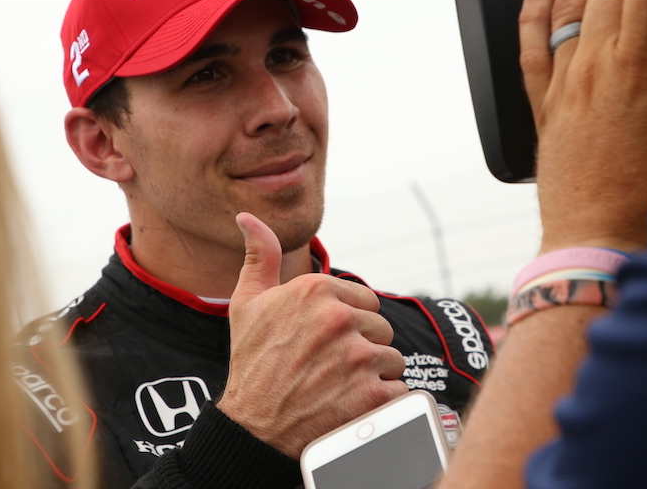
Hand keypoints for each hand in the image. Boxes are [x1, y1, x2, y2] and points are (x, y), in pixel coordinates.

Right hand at [218, 212, 407, 458]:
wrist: (252, 429)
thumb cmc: (251, 363)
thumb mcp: (247, 303)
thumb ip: (260, 255)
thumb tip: (247, 217)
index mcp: (315, 290)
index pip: (364, 299)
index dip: (347, 322)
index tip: (323, 342)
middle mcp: (339, 319)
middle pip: (380, 328)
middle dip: (362, 347)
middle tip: (330, 367)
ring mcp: (357, 357)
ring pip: (392, 358)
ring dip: (374, 374)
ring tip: (340, 387)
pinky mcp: (372, 393)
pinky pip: (398, 389)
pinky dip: (382, 401)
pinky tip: (351, 405)